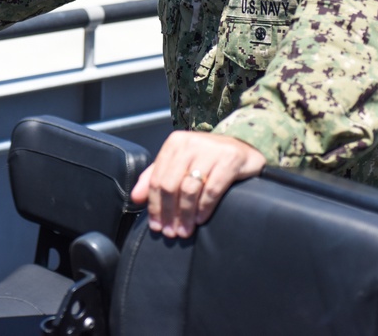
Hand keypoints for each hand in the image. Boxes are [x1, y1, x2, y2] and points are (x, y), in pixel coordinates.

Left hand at [130, 131, 265, 238]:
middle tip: (171, 232)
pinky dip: (204, 208)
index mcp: (174, 144)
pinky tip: (200, 219)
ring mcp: (210, 151)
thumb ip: (155, 177)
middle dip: (168, 213)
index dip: (154, 205)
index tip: (155, 225)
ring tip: (185, 230)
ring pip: (189, 189)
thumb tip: (135, 198)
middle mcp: (190, 144)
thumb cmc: (206, 158)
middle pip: (170, 185)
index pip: (157, 179)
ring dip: (185, 214)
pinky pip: (212, 189)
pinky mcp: (230, 160)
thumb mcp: (179, 163)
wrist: (242, 148)